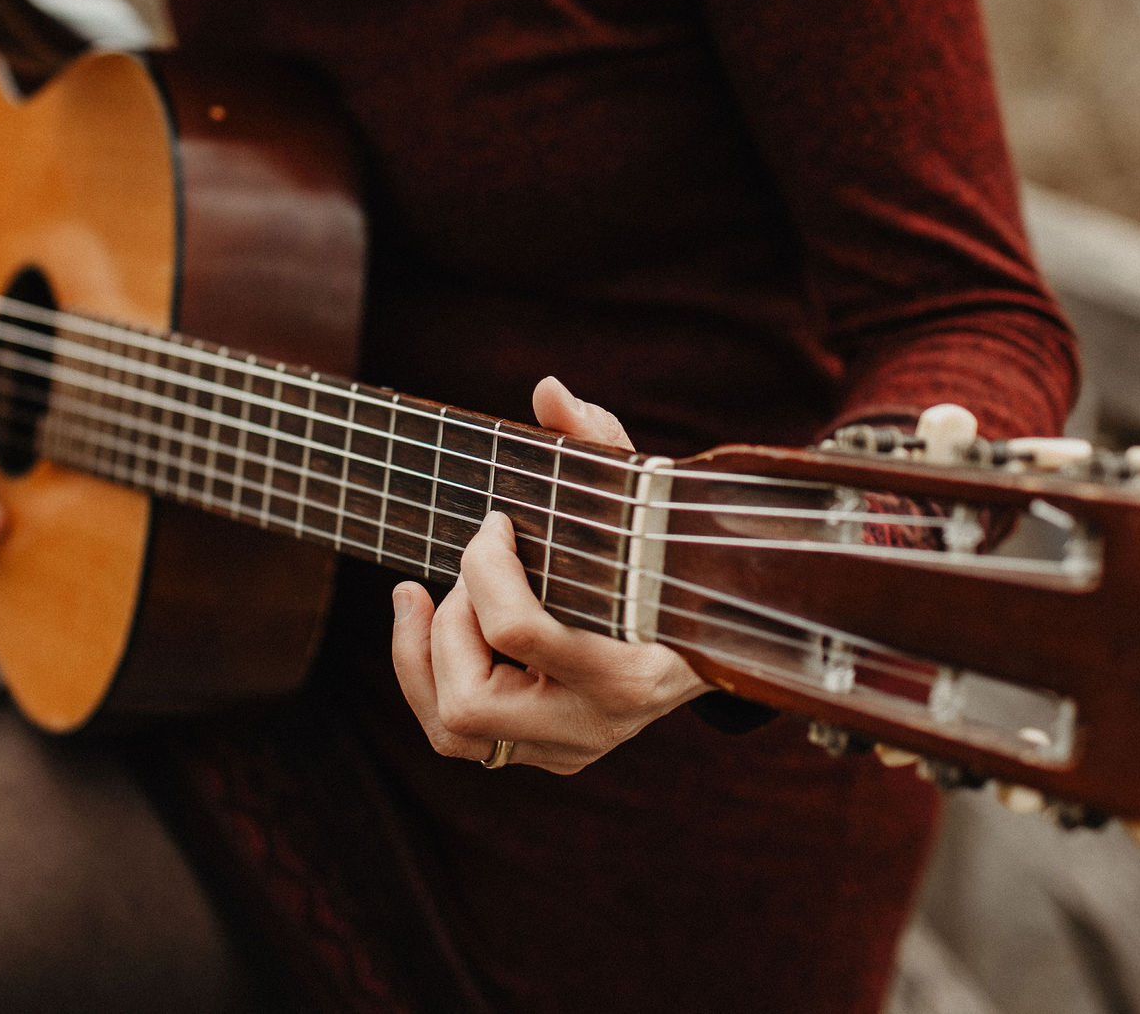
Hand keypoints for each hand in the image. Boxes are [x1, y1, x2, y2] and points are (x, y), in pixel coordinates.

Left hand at [389, 376, 709, 772]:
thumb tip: (548, 390)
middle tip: (473, 570)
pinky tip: (427, 617)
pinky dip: (427, 674)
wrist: (716, 634)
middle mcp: (592, 726)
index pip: (519, 632)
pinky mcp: (539, 750)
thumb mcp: (642, 497)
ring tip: (429, 597)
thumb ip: (597, 442)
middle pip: (468, 702)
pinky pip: (456, 735)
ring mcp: (563, 747)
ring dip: (424, 656)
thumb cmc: (669, 556)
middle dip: (451, 623)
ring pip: (450, 730)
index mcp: (628, 672)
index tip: (494, 521)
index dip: (485, 565)